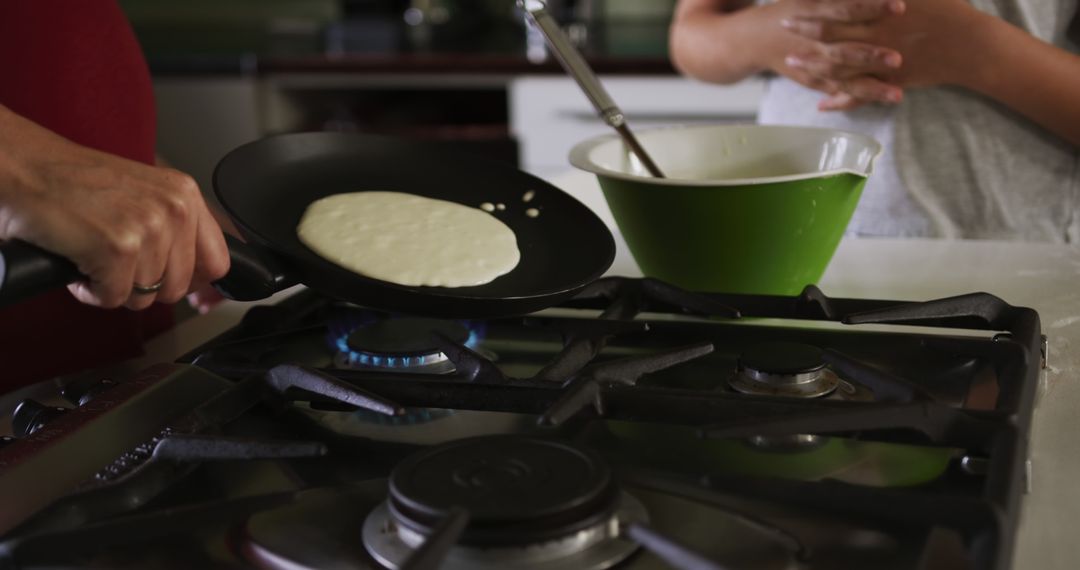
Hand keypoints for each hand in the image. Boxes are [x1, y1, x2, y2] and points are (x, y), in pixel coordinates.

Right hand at [0, 105, 230, 309]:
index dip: (197, 285)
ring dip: (112, 286)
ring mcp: (147, 228)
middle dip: (142, 286)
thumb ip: (175, 230)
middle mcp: (173, 209)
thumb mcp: (142, 196)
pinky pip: (113, 299)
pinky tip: (77, 262)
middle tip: (113, 261)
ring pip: (145, 297)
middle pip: (178, 287)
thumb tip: (202, 278)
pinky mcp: (117, 248)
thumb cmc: (70, 182)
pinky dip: (89, 291)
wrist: (21, 167)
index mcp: (184, 194)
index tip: (181, 290)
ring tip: (91, 254)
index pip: (218, 262)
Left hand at [782, 0, 983, 108]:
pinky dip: (840, 100)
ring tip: (790, 63)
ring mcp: (881, 61)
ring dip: (812, 64)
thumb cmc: (950, 11)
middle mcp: (877, 36)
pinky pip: (859, 94)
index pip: (840, 6)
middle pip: (831, 34)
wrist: (971, 46)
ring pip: (838, 66)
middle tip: (782, 26)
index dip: (816, 3)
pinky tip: (822, 104)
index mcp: (883, 11)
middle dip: (805, 30)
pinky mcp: (888, 82)